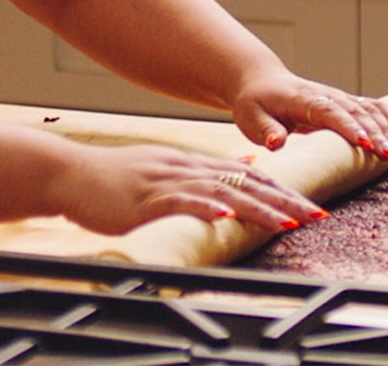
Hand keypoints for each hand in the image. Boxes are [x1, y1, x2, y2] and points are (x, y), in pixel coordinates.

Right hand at [49, 142, 329, 235]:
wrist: (70, 174)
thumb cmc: (114, 181)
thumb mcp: (163, 173)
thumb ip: (201, 176)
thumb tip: (244, 175)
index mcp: (192, 164)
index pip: (248, 176)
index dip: (282, 191)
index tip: (312, 206)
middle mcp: (186, 168)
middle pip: (246, 182)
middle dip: (284, 200)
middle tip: (316, 215)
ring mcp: (167, 181)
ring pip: (223, 191)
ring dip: (257, 208)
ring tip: (286, 222)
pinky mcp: (146, 198)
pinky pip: (181, 201)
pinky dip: (206, 207)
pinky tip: (225, 215)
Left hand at [231, 73, 387, 160]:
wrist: (262, 82)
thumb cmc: (255, 103)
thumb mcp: (251, 118)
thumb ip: (265, 130)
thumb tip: (276, 142)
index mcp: (303, 99)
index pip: (330, 112)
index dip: (349, 127)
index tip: (366, 144)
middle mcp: (326, 96)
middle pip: (357, 112)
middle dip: (378, 134)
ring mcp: (338, 99)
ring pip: (370, 110)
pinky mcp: (345, 104)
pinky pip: (374, 110)